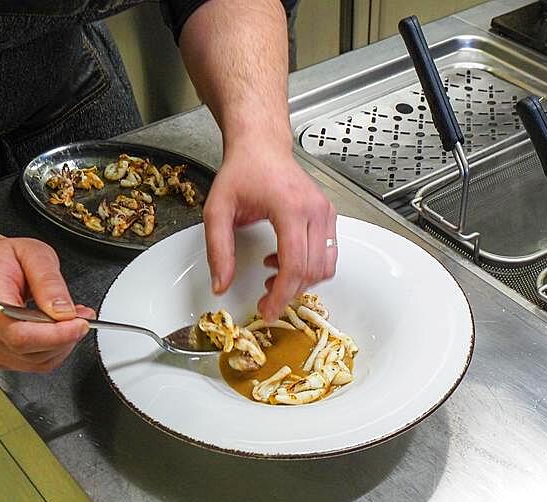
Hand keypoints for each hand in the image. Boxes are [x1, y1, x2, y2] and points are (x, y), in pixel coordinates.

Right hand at [0, 238, 92, 371]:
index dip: (56, 335)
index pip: (19, 333)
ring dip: (59, 346)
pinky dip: (49, 351)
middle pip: (27, 351)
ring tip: (68, 322)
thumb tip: (63, 312)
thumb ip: (49, 282)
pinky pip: (28, 364)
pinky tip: (53, 332)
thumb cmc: (0, 259)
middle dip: (64, 338)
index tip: (80, 324)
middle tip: (81, 318)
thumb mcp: (33, 253)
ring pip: (32, 362)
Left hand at [203, 142, 336, 321]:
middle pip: (312, 270)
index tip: (268, 310)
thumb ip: (218, 250)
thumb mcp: (218, 210)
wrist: (261, 146)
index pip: (294, 264)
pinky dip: (309, 267)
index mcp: (290, 207)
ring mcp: (325, 212)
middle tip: (266, 300)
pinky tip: (284, 261)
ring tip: (273, 278)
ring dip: (301, 281)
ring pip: (325, 266)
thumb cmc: (243, 171)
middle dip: (289, 293)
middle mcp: (314, 210)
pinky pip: (327, 254)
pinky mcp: (328, 215)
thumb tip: (221, 284)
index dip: (281, 294)